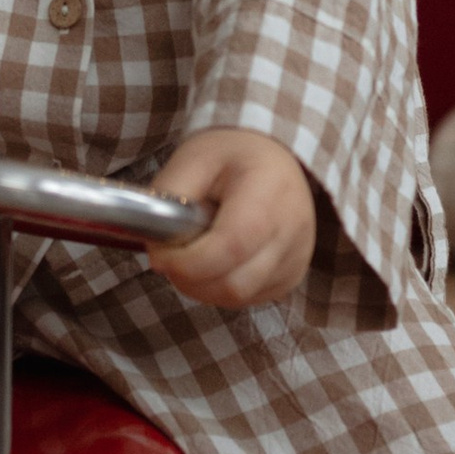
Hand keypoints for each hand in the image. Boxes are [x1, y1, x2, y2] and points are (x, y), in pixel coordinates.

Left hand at [149, 128, 315, 309]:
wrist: (273, 156)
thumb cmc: (232, 156)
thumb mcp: (192, 158)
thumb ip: (170, 197)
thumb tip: (158, 248)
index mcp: (269, 192)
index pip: (231, 246)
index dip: (189, 262)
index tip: (160, 256)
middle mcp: (292, 230)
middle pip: (234, 283)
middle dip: (190, 279)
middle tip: (170, 257)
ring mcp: (296, 257)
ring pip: (239, 297)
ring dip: (203, 287)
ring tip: (191, 256)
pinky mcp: (292, 276)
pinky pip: (249, 298)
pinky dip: (221, 289)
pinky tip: (214, 262)